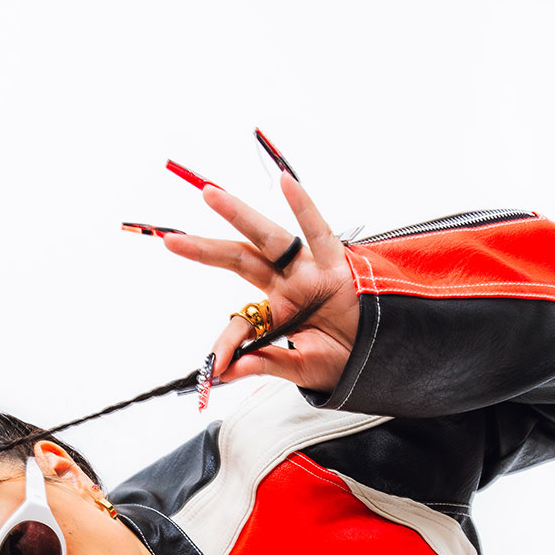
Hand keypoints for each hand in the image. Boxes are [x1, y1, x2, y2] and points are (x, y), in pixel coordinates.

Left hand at [162, 172, 359, 395]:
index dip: (226, 344)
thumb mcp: (301, 370)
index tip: (213, 369)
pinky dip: (305, 207)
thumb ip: (264, 365)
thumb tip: (224, 372)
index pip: (242, 321)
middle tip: (171, 240)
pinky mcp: (338, 267)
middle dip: (206, 250)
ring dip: (238, 216)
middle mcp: (289, 285)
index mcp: (277, 312)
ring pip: (269, 240)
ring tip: (210, 195)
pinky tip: (285, 182)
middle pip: (240, 261)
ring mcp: (311, 272)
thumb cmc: (343, 361)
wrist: (383, 362)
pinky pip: (319, 233)